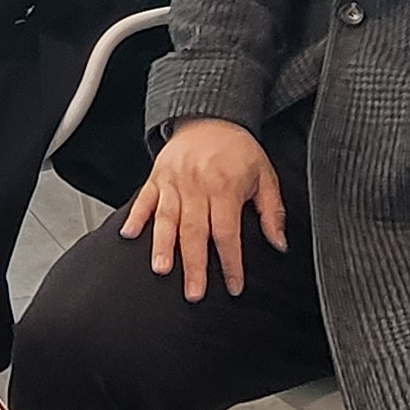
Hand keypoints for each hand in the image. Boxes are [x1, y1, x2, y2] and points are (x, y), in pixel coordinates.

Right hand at [122, 118, 287, 301]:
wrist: (211, 115)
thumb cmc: (238, 149)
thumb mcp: (265, 175)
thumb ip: (271, 211)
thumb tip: (278, 244)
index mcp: (225, 186)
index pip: (227, 232)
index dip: (230, 262)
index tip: (233, 286)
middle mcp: (197, 185)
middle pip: (195, 231)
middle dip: (194, 265)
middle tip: (194, 293)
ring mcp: (174, 181)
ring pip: (167, 218)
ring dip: (163, 246)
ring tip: (161, 269)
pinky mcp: (157, 176)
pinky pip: (144, 198)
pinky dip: (136, 216)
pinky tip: (130, 234)